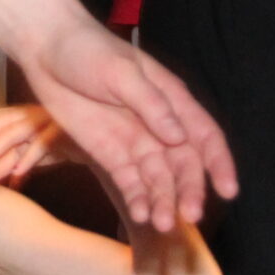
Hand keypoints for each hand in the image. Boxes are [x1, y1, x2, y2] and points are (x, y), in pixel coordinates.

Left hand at [0, 104, 67, 184]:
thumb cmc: (51, 148)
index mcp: (11, 114)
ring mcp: (43, 120)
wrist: (93, 143)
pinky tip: (17, 177)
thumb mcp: (22, 154)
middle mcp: (24, 113)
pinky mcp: (63, 131)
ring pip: (11, 134)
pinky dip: (28, 159)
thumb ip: (0, 161)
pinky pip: (42, 143)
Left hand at [16, 18, 234, 230]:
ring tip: (162, 224)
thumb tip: (177, 135)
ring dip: (164, 202)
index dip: (220, 164)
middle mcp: (160, 126)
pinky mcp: (110, 155)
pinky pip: (130, 182)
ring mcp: (136, 143)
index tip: (228, 190)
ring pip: (159, 179)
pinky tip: (140, 215)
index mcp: (172, 101)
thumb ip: (150, 104)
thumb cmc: (88, 49)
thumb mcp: (121, 71)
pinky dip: (137, 199)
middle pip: (184, 165)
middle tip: (191, 216)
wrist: (46, 49)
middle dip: (190, 191)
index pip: (205, 136)